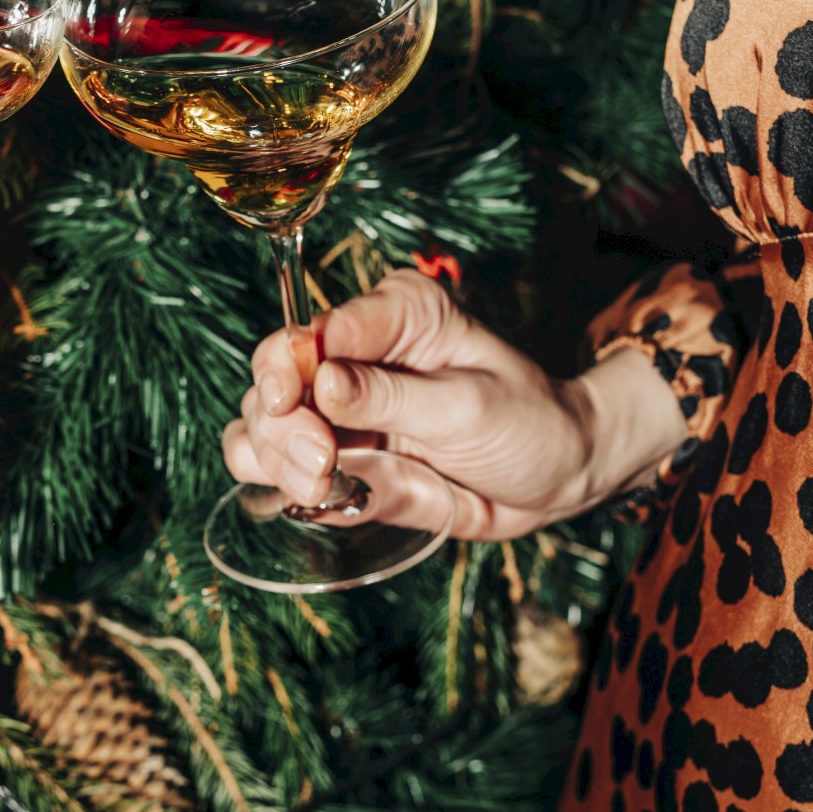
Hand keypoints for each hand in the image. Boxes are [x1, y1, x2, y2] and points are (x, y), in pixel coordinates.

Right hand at [222, 270, 686, 540]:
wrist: (554, 478)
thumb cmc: (528, 425)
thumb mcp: (470, 407)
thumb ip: (391, 397)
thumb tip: (322, 384)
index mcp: (392, 316)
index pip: (310, 331)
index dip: (286, 366)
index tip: (291, 405)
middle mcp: (351, 354)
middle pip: (271, 381)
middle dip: (283, 429)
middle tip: (324, 464)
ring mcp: (334, 409)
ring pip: (258, 429)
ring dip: (277, 461)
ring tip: (325, 484)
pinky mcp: (332, 456)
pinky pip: (273, 469)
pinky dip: (283, 485)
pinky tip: (326, 495)